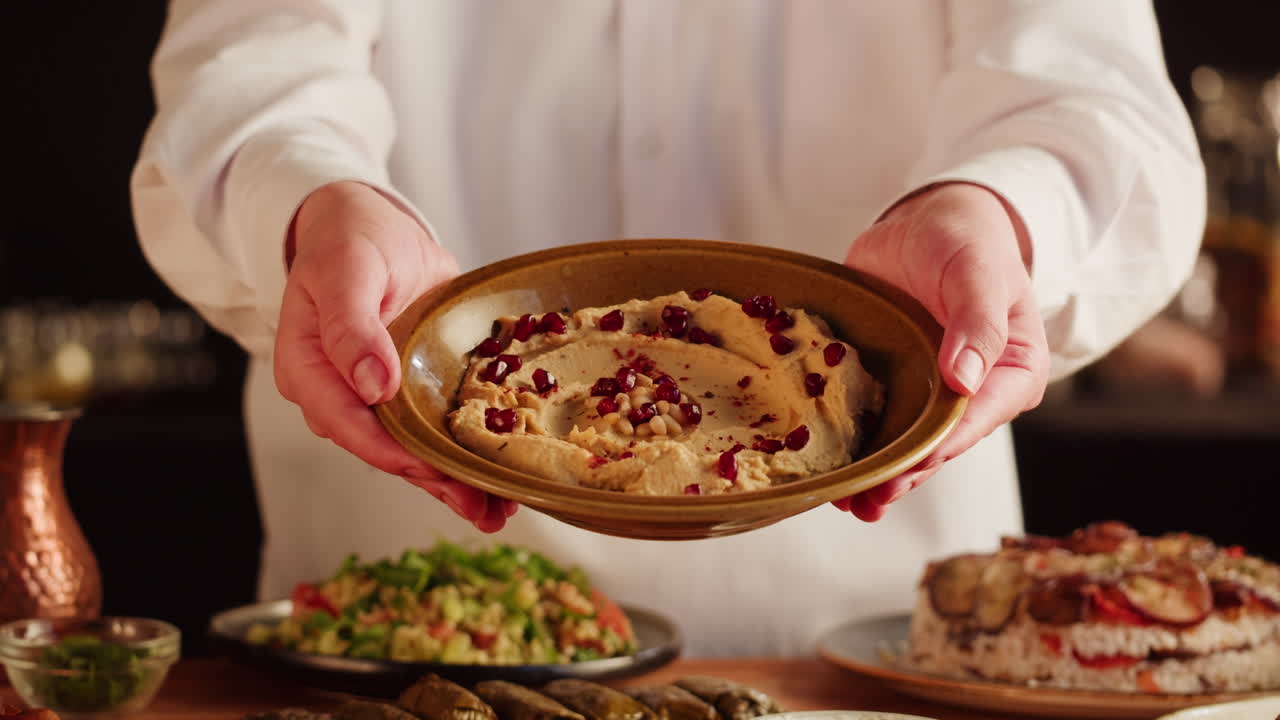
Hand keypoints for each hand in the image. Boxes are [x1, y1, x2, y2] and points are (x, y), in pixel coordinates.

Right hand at [274, 181, 516, 531]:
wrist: (373, 227)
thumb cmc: (349, 240)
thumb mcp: (346, 271)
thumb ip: (351, 325)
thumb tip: (370, 383)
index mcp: (309, 369)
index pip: (347, 422)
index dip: (391, 451)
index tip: (433, 467)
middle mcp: (340, 394)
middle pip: (384, 449)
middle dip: (432, 480)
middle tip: (480, 507)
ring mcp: (377, 398)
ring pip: (412, 450)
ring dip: (453, 484)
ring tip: (497, 512)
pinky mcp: (409, 394)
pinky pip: (433, 433)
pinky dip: (462, 458)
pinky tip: (497, 484)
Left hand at [835, 182, 1049, 520]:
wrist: (928, 220)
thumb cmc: (966, 239)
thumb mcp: (976, 271)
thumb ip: (976, 320)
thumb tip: (966, 379)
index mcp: (1012, 373)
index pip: (975, 420)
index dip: (940, 447)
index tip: (908, 466)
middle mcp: (974, 393)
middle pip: (938, 444)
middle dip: (904, 474)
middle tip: (868, 499)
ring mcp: (931, 391)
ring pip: (905, 442)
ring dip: (876, 472)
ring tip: (844, 501)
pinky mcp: (896, 382)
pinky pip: (875, 419)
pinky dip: (853, 443)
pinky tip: (829, 469)